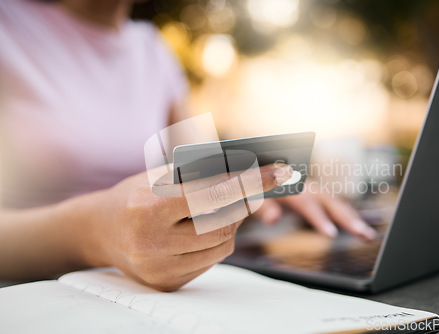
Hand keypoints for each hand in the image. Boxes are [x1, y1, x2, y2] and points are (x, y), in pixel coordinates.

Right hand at [76, 164, 292, 290]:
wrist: (101, 230)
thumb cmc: (135, 195)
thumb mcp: (161, 175)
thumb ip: (201, 174)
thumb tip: (250, 173)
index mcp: (148, 208)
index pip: (213, 193)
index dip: (251, 181)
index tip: (281, 172)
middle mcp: (151, 243)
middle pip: (223, 224)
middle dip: (240, 205)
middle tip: (246, 191)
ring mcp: (158, 268)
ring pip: (222, 247)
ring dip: (230, 225)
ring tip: (219, 211)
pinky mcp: (166, 283)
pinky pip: (210, 262)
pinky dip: (216, 243)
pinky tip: (203, 231)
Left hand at [254, 182, 376, 239]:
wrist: (254, 170)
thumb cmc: (251, 185)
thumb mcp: (251, 196)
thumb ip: (261, 206)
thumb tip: (273, 219)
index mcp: (288, 184)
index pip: (307, 202)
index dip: (319, 218)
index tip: (331, 235)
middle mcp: (303, 185)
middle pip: (329, 200)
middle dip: (347, 217)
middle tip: (363, 234)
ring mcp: (311, 190)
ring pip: (334, 203)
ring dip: (352, 218)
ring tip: (368, 236)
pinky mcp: (314, 196)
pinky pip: (332, 206)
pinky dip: (346, 217)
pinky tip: (358, 229)